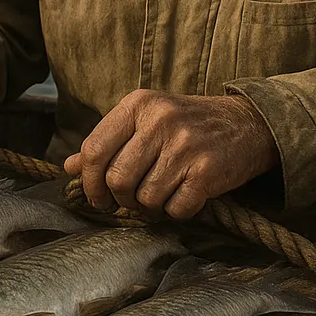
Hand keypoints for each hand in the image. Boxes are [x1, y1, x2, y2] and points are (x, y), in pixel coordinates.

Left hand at [63, 90, 278, 219]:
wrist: (246, 123)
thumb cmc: (186, 124)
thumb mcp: (144, 121)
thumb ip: (107, 141)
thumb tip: (69, 167)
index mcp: (138, 104)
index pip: (95, 149)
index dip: (90, 182)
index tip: (97, 198)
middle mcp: (160, 120)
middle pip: (117, 178)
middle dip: (121, 199)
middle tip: (131, 200)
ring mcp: (185, 145)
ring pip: (145, 198)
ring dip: (150, 206)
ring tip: (162, 193)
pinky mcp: (208, 170)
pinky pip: (176, 209)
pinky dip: (177, 211)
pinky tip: (184, 196)